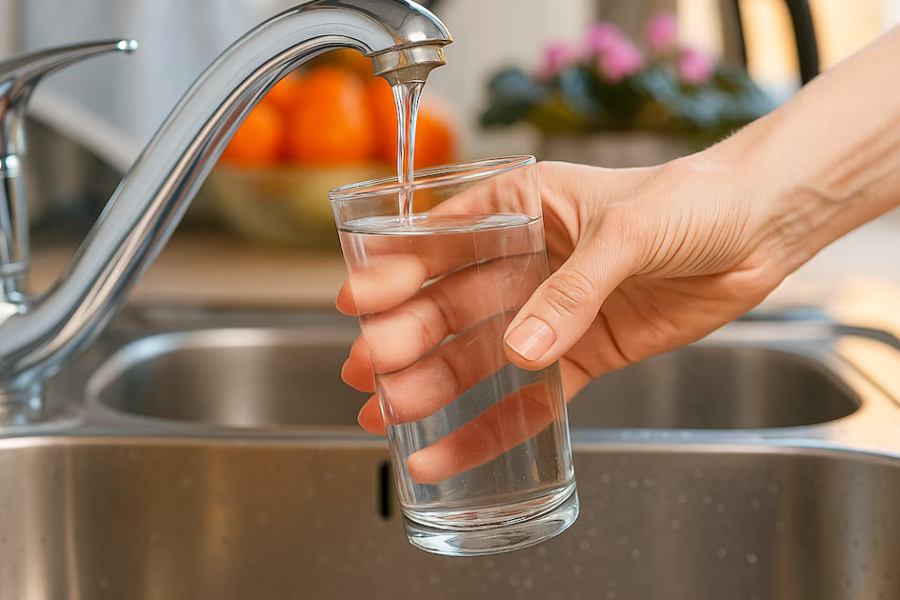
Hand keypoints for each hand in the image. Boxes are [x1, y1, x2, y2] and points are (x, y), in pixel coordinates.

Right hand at [338, 155, 798, 480]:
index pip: (444, 240)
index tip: (357, 301)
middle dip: (405, 337)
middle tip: (368, 368)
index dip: (395, 271)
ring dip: (433, 386)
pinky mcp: (583, 354)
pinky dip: (494, 423)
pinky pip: (532, 396)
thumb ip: (575, 288)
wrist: (757, 230)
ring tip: (388, 414)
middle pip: (451, 305)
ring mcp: (552, 312)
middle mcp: (527, 262)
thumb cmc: (694, 200)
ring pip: (479, 355)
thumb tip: (522, 347)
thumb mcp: (629, 230)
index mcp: (523, 209)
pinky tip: (455, 446)